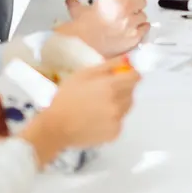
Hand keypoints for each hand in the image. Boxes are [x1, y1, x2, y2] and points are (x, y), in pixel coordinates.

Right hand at [20, 58, 139, 164]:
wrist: (56, 127)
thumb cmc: (67, 97)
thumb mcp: (83, 74)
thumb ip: (108, 66)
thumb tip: (127, 58)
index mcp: (111, 86)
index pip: (135, 77)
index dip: (130, 73)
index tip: (122, 75)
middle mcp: (118, 103)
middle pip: (131, 92)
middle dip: (123, 88)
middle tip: (105, 90)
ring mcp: (117, 120)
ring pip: (127, 107)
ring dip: (119, 103)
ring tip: (99, 105)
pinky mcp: (114, 133)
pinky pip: (120, 121)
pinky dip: (113, 118)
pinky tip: (97, 118)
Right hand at [59, 0, 148, 55]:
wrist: (83, 47)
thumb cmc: (82, 29)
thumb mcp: (79, 11)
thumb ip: (77, 3)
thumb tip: (71, 0)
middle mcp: (126, 7)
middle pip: (142, 1)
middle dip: (136, 5)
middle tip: (129, 10)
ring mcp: (132, 22)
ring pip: (143, 16)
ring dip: (137, 19)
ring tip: (127, 23)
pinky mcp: (135, 36)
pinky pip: (145, 29)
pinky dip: (140, 29)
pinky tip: (132, 30)